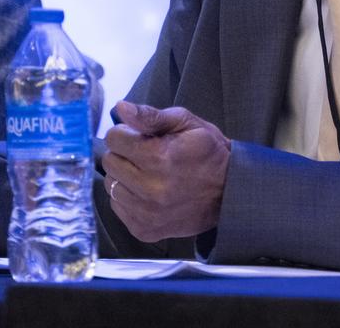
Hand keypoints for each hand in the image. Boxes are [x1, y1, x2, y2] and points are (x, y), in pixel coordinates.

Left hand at [101, 101, 230, 242]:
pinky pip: (117, 207)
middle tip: (147, 156)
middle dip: (125, 154)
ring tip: (148, 174)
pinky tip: (148, 192)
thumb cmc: (207, 152)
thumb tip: (121, 108)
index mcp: (158, 158)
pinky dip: (128, 198)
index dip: (127, 133)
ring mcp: (146, 213)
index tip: (143, 138)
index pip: (113, 138)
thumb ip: (151, 116)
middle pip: (109, 162)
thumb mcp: (186, 122)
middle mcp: (149, 189)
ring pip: (111, 185)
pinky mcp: (144, 230)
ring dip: (125, 177)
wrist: (230, 192)